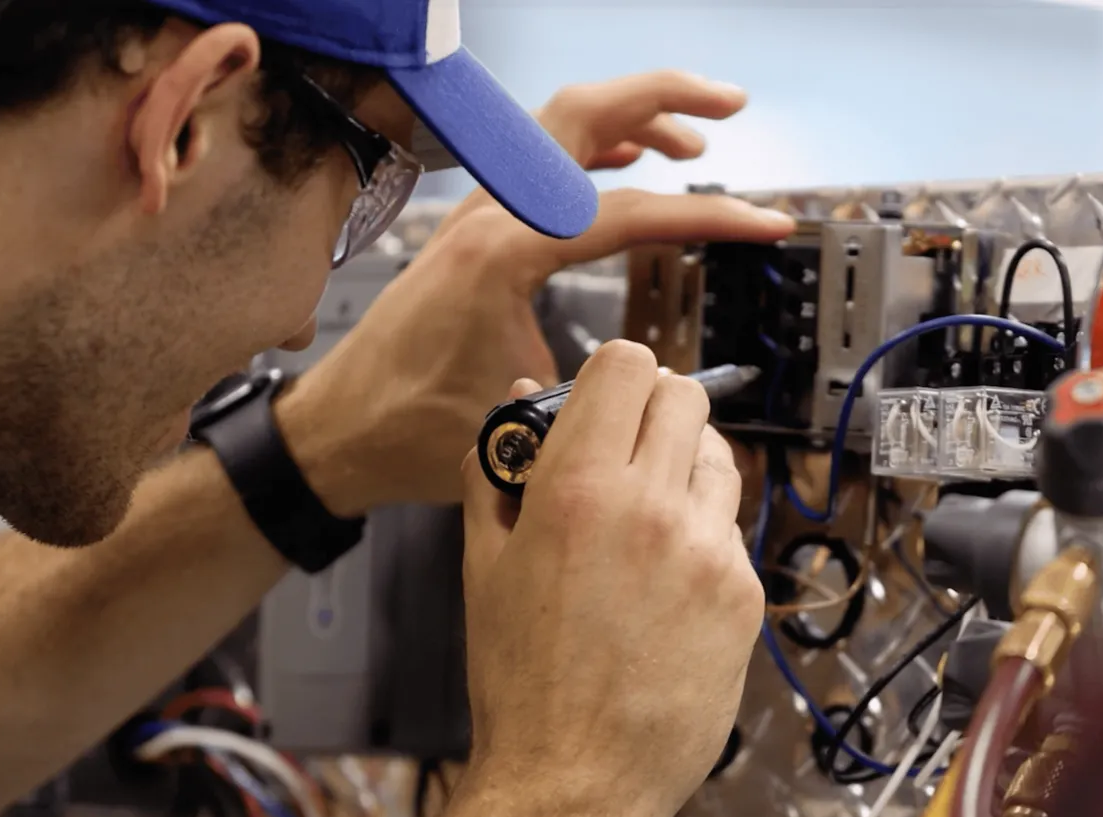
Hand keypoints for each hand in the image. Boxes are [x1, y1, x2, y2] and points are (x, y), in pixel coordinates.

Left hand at [279, 71, 796, 513]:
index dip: (710, 216)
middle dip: (665, 96)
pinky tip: (625, 161)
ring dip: (631, 118)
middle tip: (730, 105)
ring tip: (693, 140)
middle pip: (584, 115)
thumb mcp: (521, 419)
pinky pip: (541, 166)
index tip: (764, 223)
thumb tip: (655, 381)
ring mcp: (475, 217)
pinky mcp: (471, 232)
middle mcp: (486, 216)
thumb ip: (594, 388)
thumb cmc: (408, 430)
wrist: (338, 434)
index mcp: (501, 253)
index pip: (629, 211)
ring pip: (560, 131)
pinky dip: (592, 150)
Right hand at [459, 342, 764, 816]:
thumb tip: (522, 403)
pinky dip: (702, 538)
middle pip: (685, 397)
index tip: (606, 396)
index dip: (614, 372)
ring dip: (686, 469)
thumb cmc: (519, 683)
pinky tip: (665, 585)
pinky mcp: (743, 598)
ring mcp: (710, 555)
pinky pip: (730, 533)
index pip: (628, 365)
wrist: (570, 784)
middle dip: (654, 410)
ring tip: (647, 520)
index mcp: (580, 490)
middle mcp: (655, 510)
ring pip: (719, 461)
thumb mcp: (482, 564)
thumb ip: (500, 468)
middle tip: (628, 448)